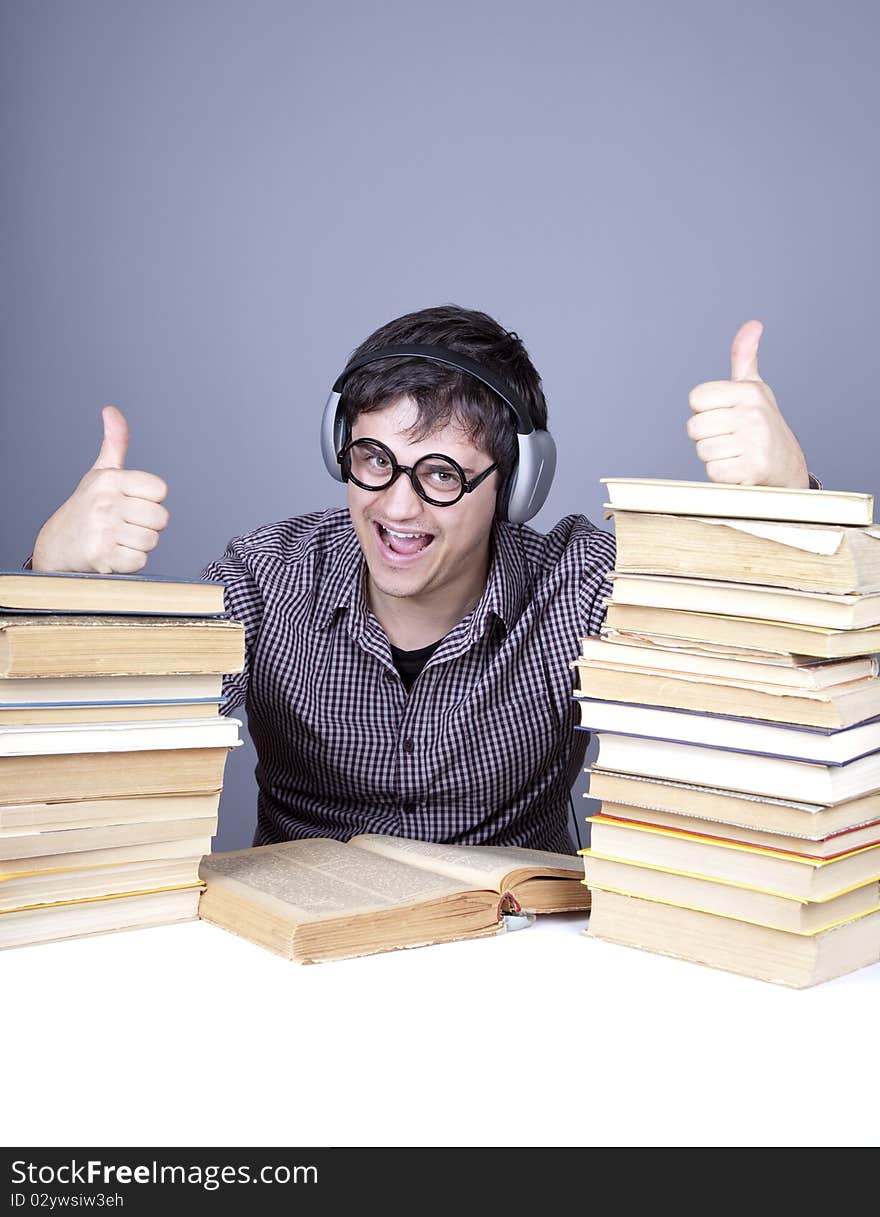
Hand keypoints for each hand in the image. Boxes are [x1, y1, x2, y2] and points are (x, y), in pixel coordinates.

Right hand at [32, 406, 169, 572]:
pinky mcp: (102, 555)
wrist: (56, 544)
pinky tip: (115, 553)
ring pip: (152, 541)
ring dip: (139, 544)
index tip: (134, 502)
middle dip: (149, 525)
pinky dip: (131, 561)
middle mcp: (105, 502)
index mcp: (110, 479)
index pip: (160, 490)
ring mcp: (103, 529)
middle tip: (127, 524)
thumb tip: (111, 411)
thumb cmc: (86, 507)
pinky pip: (140, 560)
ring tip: (119, 538)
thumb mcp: (100, 472)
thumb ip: (115, 443)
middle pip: (161, 518)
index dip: (152, 499)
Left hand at [686, 320, 809, 487]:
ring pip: (702, 450)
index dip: (703, 410)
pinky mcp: (752, 469)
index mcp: (749, 391)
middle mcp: (753, 414)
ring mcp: (754, 442)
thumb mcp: (755, 389)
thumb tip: (752, 325)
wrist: (788, 468)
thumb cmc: (763, 426)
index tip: (723, 415)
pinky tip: (738, 468)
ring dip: (714, 456)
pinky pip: (712, 471)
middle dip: (706, 436)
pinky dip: (721, 474)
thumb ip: (745, 358)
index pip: (696, 398)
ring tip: (736, 453)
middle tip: (730, 438)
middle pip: (694, 427)